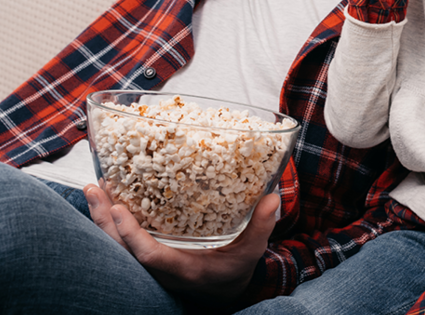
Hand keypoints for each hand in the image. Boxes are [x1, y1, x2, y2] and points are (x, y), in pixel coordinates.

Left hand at [84, 184, 277, 298]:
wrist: (221, 294)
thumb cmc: (234, 271)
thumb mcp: (251, 252)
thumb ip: (261, 227)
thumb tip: (272, 198)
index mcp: (183, 270)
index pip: (149, 256)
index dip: (130, 235)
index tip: (119, 209)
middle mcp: (160, 270)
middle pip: (121, 251)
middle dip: (104, 221)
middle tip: (94, 189)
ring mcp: (151, 265)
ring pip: (116, 247)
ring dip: (101, 219)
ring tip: (93, 189)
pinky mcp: (149, 257)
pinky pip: (122, 243)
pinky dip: (111, 223)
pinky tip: (108, 201)